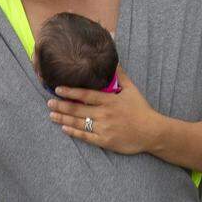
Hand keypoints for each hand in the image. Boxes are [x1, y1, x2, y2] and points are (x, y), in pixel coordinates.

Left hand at [47, 68, 164, 155]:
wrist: (152, 132)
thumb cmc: (141, 109)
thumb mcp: (132, 90)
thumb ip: (120, 76)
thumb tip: (113, 61)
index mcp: (110, 101)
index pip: (86, 95)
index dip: (70, 92)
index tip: (57, 89)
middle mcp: (105, 114)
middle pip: (78, 109)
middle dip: (61, 105)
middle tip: (49, 102)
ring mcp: (104, 128)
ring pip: (79, 122)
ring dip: (63, 118)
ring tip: (51, 114)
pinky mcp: (105, 140)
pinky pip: (86, 136)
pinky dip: (74, 132)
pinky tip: (64, 128)